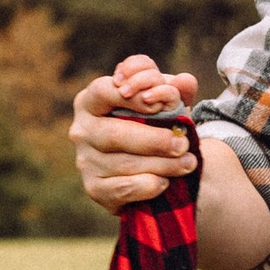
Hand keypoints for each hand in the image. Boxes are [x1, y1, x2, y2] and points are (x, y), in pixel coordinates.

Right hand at [67, 50, 196, 210]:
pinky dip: (149, 185)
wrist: (150, 165)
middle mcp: (82, 130)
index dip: (130, 97)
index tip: (158, 104)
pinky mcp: (95, 188)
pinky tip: (165, 181)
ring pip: (124, 163)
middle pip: (114, 134)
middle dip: (154, 140)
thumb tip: (185, 81)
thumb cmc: (153, 124)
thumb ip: (175, 89)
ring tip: (188, 163)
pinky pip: (123, 188)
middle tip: (182, 144)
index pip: (103, 91)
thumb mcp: (164, 103)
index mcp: (91, 100)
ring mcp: (85, 161)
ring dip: (162, 165)